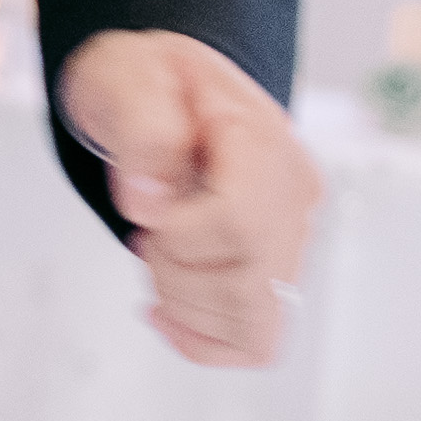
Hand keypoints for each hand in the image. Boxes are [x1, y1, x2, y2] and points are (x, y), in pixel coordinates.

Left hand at [58, 30, 316, 370]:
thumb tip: (149, 199)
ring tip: (158, 253)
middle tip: (145, 229)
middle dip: (174, 271)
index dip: (178, 231)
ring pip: (256, 323)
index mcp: (266, 142)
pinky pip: (259, 342)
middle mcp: (293, 198)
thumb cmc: (147, 82)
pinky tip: (164, 308)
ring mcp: (291, 241)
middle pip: (250, 284)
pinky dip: (204, 340)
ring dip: (185, 304)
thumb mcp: (127, 78)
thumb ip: (140, 128)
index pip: (242, 222)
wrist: (159, 91)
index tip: (142, 203)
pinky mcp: (274, 275)